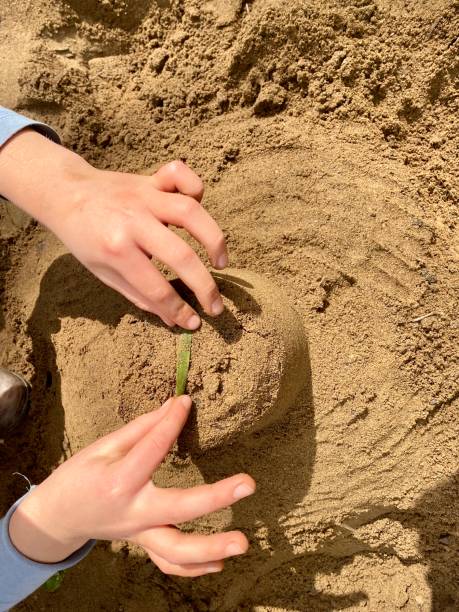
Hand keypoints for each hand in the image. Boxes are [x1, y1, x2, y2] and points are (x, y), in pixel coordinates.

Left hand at [0, 130, 227, 328]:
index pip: (156, 288)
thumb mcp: (104, 273)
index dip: (178, 311)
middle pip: (181, 256)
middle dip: (205, 288)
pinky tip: (200, 210)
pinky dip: (195, 187)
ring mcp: (144, 197)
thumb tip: (173, 319)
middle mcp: (133, 221)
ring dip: (214, 240)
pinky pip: (181, 176)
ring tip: (221, 264)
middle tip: (215, 307)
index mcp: (116, 250)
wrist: (65, 194)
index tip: (193, 322)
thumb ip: (139, 296)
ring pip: (191, 212)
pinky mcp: (151, 180)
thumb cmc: (84, 238)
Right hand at [9, 396, 255, 575]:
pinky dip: (195, 567)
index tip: (187, 403)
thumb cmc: (80, 477)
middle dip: (216, 497)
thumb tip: (173, 407)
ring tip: (243, 543)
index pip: (153, 449)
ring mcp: (140, 534)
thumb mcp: (103, 448)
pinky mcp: (144, 545)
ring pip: (177, 551)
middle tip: (248, 484)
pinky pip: (170, 563)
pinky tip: (220, 563)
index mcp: (119, 483)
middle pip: (179, 509)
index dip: (171, 423)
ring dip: (212, 548)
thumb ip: (141, 430)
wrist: (57, 517)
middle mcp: (133, 513)